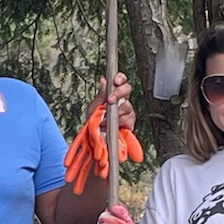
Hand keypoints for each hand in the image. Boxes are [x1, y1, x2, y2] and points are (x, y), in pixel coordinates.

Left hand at [63, 71, 139, 191]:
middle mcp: (123, 102)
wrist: (96, 144)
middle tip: (110, 100)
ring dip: (116, 112)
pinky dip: (120, 123)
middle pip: (128, 90)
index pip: (121, 81)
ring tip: (105, 120)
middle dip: (119, 93)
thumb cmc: (94, 124)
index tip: (115, 80)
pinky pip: (128, 120)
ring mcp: (128, 113)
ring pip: (127, 106)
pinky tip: (114, 126)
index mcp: (114, 95)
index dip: (120, 79)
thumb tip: (103, 81)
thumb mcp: (93, 108)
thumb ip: (99, 95)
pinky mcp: (130, 125)